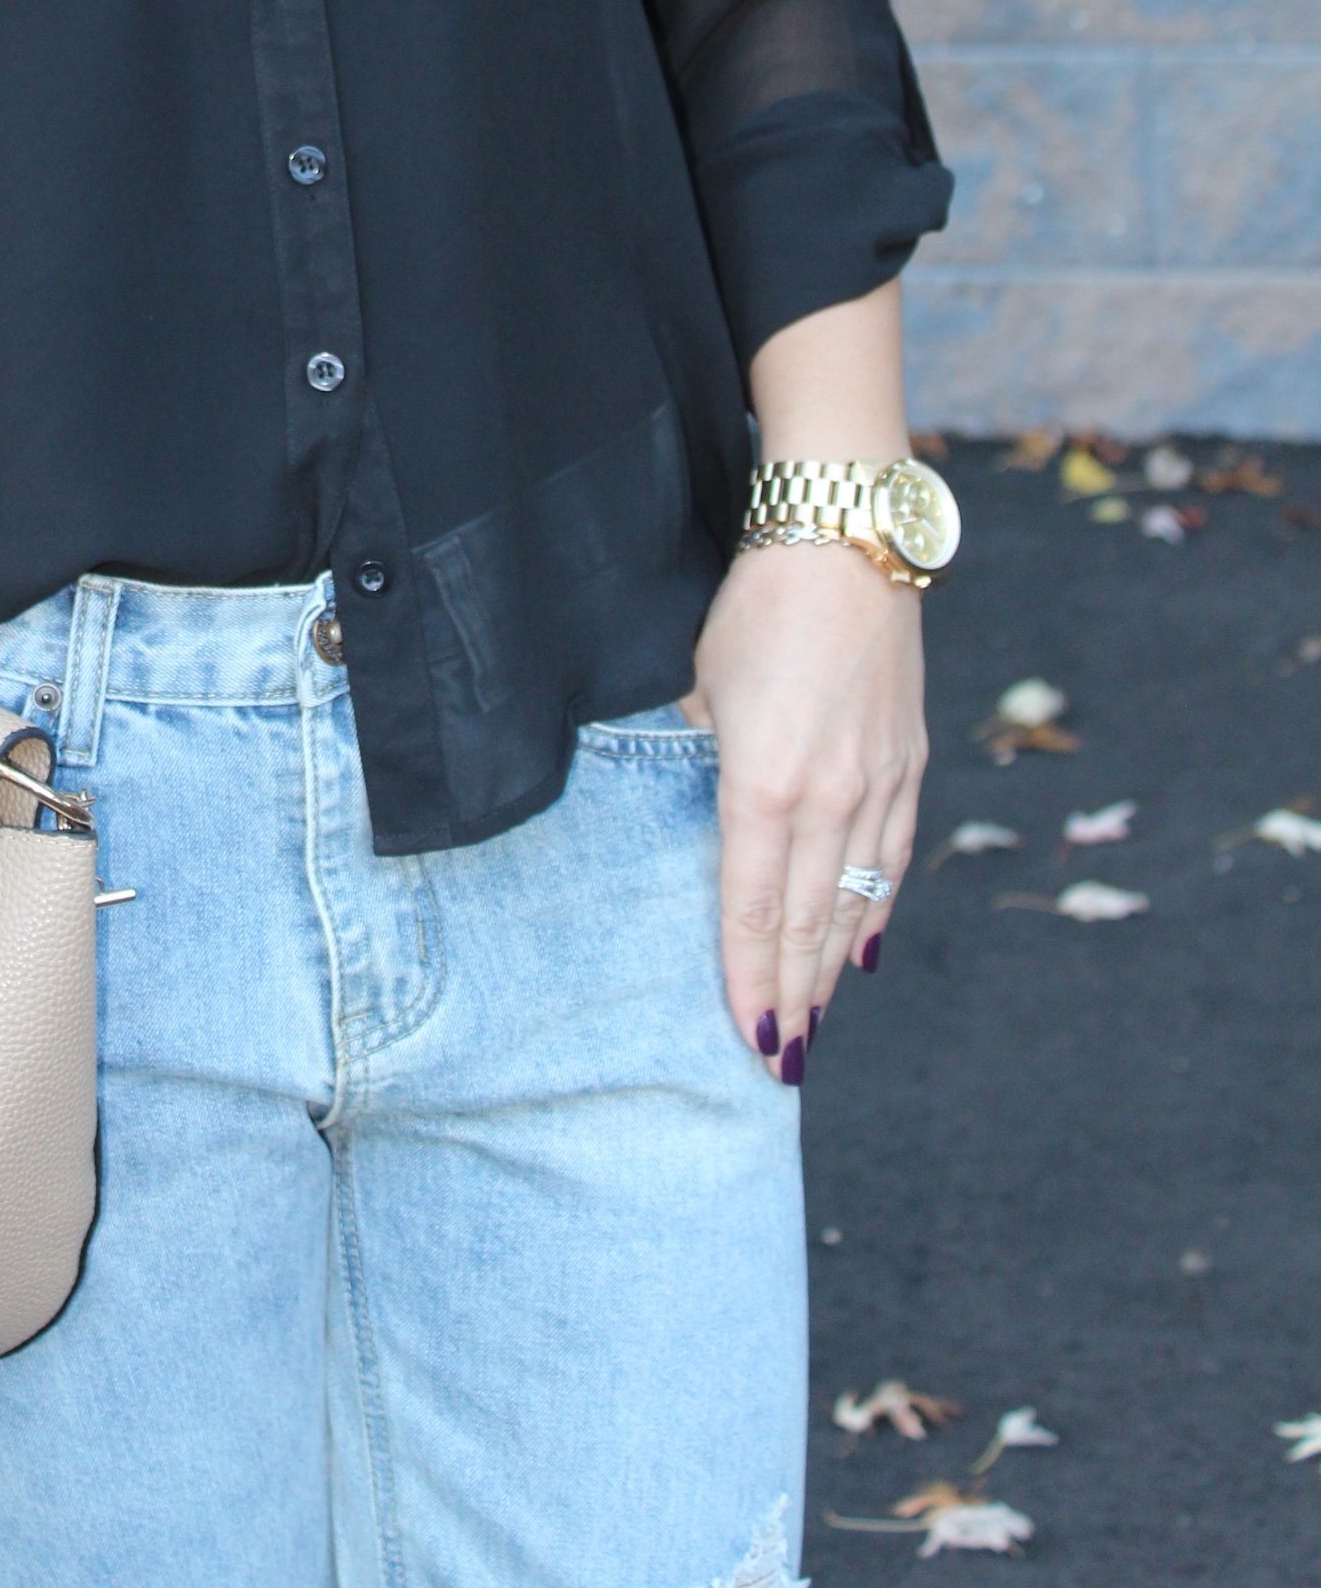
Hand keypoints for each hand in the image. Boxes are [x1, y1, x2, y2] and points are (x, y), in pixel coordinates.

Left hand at [680, 536, 924, 1081]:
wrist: (845, 539)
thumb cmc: (756, 603)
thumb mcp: (698, 682)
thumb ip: (693, 752)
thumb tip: (692, 797)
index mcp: (764, 784)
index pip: (754, 908)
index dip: (750, 980)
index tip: (746, 1038)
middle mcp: (831, 797)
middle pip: (809, 922)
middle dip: (791, 997)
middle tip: (779, 1062)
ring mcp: (879, 782)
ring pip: (857, 899)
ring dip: (833, 967)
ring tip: (813, 1023)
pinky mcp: (908, 760)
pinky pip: (892, 856)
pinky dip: (877, 909)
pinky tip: (862, 946)